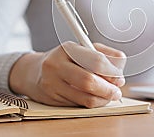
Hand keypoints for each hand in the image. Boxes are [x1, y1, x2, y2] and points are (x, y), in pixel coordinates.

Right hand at [9, 42, 125, 107]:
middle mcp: (57, 65)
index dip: (112, 72)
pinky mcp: (52, 99)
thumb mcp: (83, 49)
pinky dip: (91, 103)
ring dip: (102, 100)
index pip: (96, 60)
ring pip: (85, 98)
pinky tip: (95, 98)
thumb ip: (104, 55)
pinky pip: (78, 105)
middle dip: (108, 89)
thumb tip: (119, 71)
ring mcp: (52, 83)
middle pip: (89, 81)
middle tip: (117, 92)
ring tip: (109, 96)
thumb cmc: (65, 59)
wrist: (34, 72)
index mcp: (68, 48)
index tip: (119, 78)